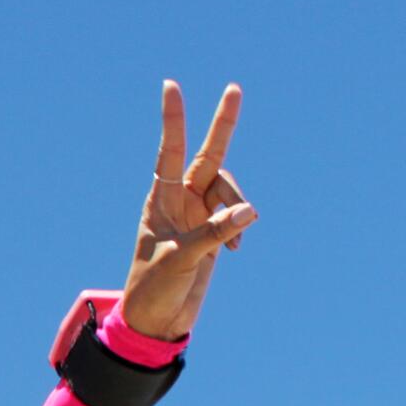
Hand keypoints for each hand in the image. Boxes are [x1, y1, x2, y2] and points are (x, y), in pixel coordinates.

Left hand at [121, 80, 258, 341]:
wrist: (158, 320)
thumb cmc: (155, 288)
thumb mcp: (181, 259)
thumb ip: (214, 232)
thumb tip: (250, 209)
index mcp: (160, 199)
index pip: (169, 151)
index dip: (173, 119)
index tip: (170, 86)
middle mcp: (180, 199)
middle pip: (209, 156)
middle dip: (223, 125)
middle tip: (234, 88)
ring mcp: (199, 212)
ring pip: (230, 189)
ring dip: (237, 207)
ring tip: (233, 243)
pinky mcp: (215, 230)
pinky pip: (237, 214)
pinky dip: (240, 228)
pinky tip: (232, 252)